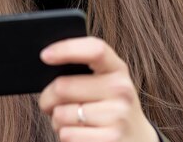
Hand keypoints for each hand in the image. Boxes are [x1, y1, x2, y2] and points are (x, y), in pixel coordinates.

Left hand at [38, 37, 157, 141]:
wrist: (137, 139)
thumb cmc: (109, 106)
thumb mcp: (106, 82)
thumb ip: (84, 71)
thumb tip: (48, 62)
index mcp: (117, 69)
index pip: (94, 49)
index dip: (67, 49)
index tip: (44, 55)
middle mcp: (121, 90)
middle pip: (63, 86)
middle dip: (47, 97)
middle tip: (50, 102)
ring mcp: (117, 117)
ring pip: (60, 115)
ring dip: (57, 121)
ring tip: (73, 121)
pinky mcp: (109, 140)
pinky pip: (67, 135)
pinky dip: (66, 136)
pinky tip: (80, 135)